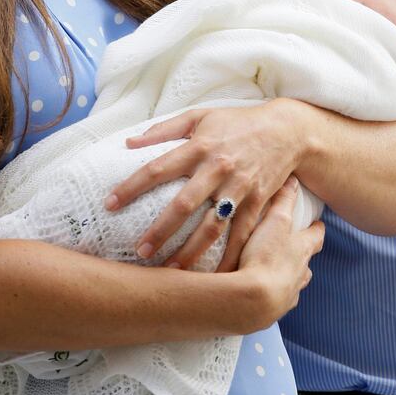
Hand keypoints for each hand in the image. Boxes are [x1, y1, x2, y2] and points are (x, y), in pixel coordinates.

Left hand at [106, 99, 304, 270]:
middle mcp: (217, 168)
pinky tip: (215, 277)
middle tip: (139, 251)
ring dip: (190, 251)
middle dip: (160, 230)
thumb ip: (164, 129)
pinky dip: (229, 258)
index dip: (131, 187)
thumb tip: (129, 143)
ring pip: (212, 226)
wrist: (287, 131)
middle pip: (183, 204)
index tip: (109, 205)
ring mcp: (239, 188)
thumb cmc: (237, 122)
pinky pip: (241, 236)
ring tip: (171, 272)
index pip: (158, 169)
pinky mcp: (258, 203)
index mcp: (199, 146)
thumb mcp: (200, 116)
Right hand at [236, 176, 324, 323]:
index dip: (317, 229)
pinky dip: (271, 295)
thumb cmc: (266, 256)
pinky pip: (276, 301)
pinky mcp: (273, 312)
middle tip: (293, 248)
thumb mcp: (274, 221)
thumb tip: (293, 179)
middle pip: (306, 263)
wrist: (253, 301)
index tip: (317, 223)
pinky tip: (259, 292)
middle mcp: (300, 274)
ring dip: (287, 277)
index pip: (317, 236)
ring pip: (293, 284)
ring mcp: (288, 295)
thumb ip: (283, 200)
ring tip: (275, 272)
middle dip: (302, 255)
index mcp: (303, 250)